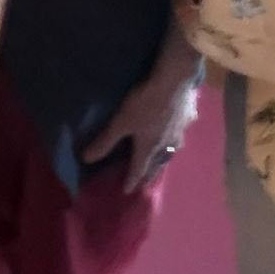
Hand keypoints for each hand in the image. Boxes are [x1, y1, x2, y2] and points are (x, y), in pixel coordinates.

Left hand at [82, 29, 203, 191]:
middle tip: (146, 183)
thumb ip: (105, 141)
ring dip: (167, 156)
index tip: (127, 191)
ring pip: (173, 149)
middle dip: (151, 173)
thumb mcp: (120, 122)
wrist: (173, 82)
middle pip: (158, 163)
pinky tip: (178, 130)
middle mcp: (166, 143)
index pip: (139, 168)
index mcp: (149, 146)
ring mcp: (179, 131)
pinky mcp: (188, 117)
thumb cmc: (144, 104)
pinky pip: (182, 131)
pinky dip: (178, 135)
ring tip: (164, 159)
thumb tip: (86, 159)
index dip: (132, 180)